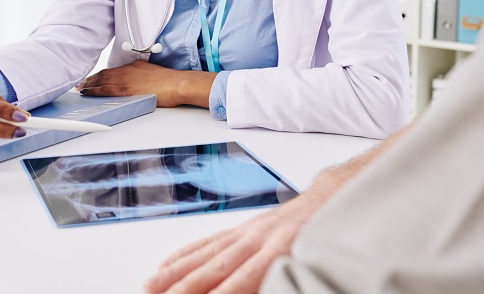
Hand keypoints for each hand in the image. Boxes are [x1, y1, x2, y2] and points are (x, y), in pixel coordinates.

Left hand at [76, 60, 214, 107]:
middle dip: (90, 79)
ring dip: (89, 85)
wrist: (175, 83)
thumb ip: (140, 74)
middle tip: (80, 82)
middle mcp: (126, 71)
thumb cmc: (167, 80)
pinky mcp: (125, 90)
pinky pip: (105, 90)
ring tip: (80, 88)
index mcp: (132, 67)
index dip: (99, 75)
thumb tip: (135, 81)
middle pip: (103, 75)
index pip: (111, 71)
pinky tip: (87, 93)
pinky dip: (94, 90)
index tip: (92, 78)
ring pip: (101, 81)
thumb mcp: (151, 72)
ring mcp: (124, 80)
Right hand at [143, 189, 326, 293]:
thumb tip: (266, 286)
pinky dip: (184, 254)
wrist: (334, 198)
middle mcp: (257, 239)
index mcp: (278, 250)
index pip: (238, 282)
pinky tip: (166, 267)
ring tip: (149, 287)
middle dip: (183, 288)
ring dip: (174, 273)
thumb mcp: (318, 262)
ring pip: (204, 255)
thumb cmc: (333, 237)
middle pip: (212, 269)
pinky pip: (207, 242)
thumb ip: (287, 278)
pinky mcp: (242, 228)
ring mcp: (246, 231)